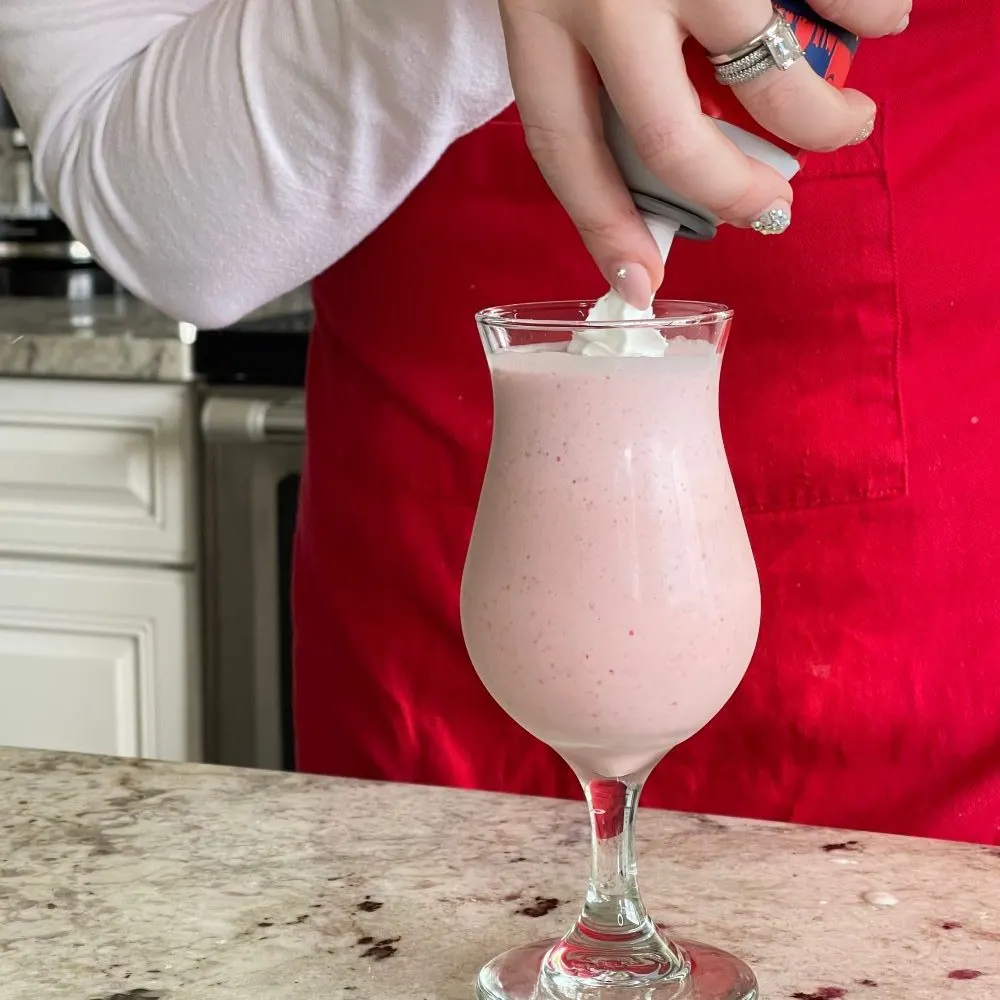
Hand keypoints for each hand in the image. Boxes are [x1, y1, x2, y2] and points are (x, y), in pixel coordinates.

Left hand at [498, 0, 908, 303]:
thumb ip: (596, 53)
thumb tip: (661, 175)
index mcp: (535, 3)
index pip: (562, 146)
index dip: (603, 225)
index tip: (640, 286)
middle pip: (674, 136)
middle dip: (736, 193)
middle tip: (779, 209)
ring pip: (770, 66)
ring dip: (826, 113)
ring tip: (851, 119)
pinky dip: (873, 10)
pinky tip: (875, 18)